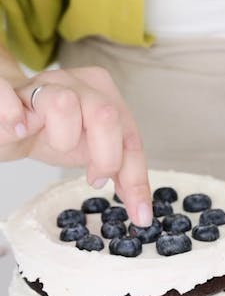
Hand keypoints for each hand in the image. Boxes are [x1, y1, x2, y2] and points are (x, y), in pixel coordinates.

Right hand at [0, 66, 151, 224]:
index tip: (140, 214)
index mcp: (102, 92)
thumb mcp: (89, 150)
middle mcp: (74, 82)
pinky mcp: (7, 94)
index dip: (136, 177)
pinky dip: (12, 114)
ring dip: (62, 138)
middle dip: (106, 158)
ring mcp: (39, 84)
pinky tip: (20, 128)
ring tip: (53, 144)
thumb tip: (141, 208)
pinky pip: (7, 96)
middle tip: (94, 178)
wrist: (8, 119)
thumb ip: (117, 168)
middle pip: (106, 115)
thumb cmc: (50, 132)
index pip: (130, 135)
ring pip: (64, 104)